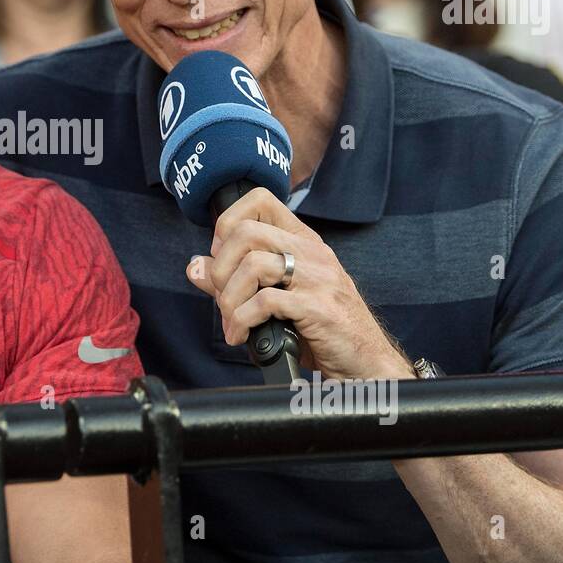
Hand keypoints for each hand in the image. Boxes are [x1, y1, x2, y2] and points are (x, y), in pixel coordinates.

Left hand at [184, 187, 411, 380]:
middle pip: (246, 232)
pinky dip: (242, 321)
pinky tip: (242, 336)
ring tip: (232, 322)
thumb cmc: (322, 330)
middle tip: (222, 297)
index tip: (222, 256)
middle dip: (221, 268)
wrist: (366, 363)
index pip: (261, 200)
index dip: (228, 223)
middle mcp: (312, 253)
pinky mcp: (319, 308)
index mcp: (303, 242)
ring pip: (253, 265)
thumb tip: (196, 266)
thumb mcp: (278, 298)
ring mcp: (319, 279)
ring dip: (229, 298)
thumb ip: (237, 279)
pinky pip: (266, 302)